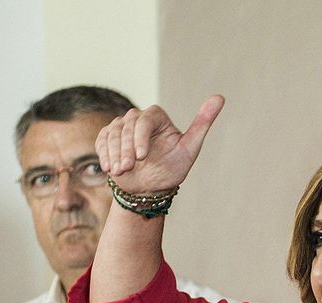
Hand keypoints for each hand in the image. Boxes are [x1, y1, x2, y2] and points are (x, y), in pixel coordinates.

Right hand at [96, 95, 224, 193]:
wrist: (150, 187)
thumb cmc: (172, 168)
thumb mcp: (190, 148)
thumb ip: (202, 123)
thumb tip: (220, 97)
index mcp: (157, 117)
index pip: (144, 119)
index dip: (140, 137)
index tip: (142, 156)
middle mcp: (137, 118)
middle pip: (126, 126)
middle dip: (125, 149)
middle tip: (128, 168)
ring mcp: (120, 127)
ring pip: (112, 133)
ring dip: (114, 153)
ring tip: (119, 171)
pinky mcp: (107, 136)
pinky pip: (102, 140)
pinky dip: (104, 154)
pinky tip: (109, 168)